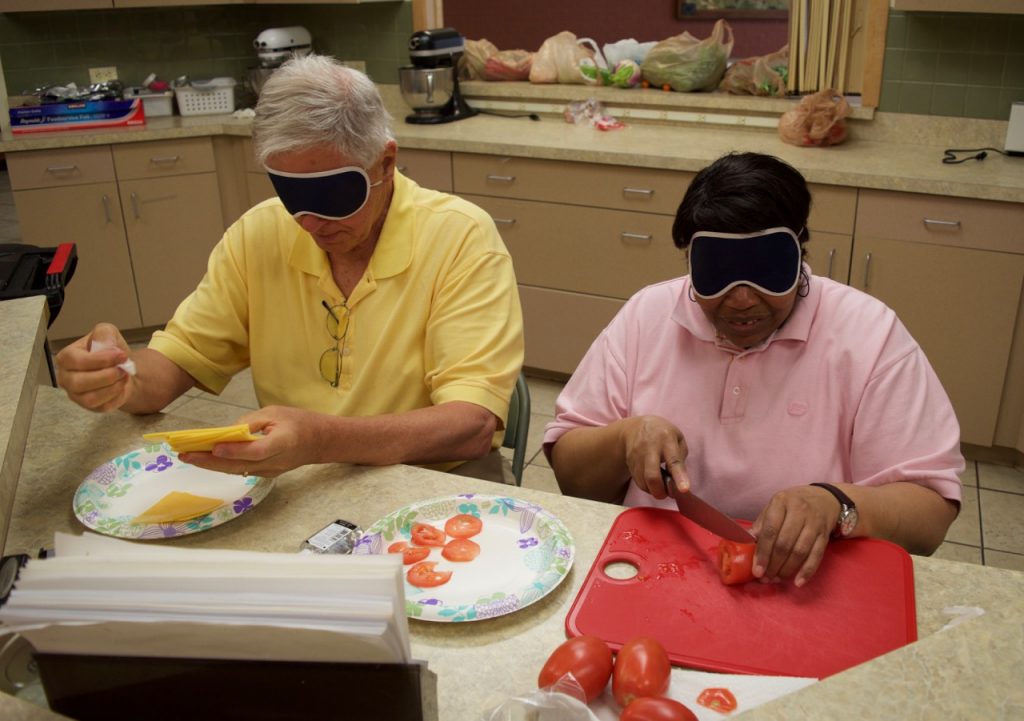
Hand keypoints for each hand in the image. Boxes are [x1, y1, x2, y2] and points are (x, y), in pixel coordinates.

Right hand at [54, 323, 133, 411]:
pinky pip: (102, 407)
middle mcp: (65, 377)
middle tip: (124, 368)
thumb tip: (106, 345)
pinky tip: (121, 386)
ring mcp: (75, 394)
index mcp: (66, 357)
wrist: (122, 368)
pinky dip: (117, 396)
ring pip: (90, 398)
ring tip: (124, 376)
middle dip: (108, 375)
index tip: (121, 355)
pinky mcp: (89, 407)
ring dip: (113, 387)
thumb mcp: (107, 333)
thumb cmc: (110, 351)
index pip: (77, 361)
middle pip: (80, 382)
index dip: (101, 359)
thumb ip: (104, 333)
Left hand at [179, 405, 321, 477]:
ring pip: (237, 471)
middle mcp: (275, 462)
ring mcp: (270, 471)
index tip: (215, 447)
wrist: (319, 442)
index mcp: (283, 442)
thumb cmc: (298, 421)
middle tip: (185, 454)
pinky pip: (241, 470)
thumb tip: (227, 433)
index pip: (257, 450)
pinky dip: (223, 465)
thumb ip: (251, 422)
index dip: (236, 451)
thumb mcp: (275, 412)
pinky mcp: (265, 474)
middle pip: (240, 465)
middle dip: (210, 461)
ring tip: (189, 457)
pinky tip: (206, 459)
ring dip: (211, 465)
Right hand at [620, 415, 690, 499]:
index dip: (679, 477)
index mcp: (667, 439)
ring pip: (644, 483)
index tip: (684, 490)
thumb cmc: (662, 434)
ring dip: (654, 490)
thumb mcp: (678, 438)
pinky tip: (652, 480)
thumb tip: (679, 480)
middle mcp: (649, 448)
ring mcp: (637, 457)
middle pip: (652, 476)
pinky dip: (647, 487)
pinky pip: (639, 482)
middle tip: (667, 494)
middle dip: (660, 491)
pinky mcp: (629, 464)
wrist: (634, 428)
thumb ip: (680, 457)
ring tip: (660, 483)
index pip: (673, 461)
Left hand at [751, 485, 839, 586]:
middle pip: (785, 543)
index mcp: (781, 502)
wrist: (823, 498)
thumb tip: (747, 542)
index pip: (770, 530)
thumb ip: (762, 524)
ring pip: (800, 551)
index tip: (757, 570)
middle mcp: (799, 511)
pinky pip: (817, 556)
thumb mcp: (774, 507)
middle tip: (766, 578)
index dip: (763, 552)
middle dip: (774, 564)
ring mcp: (814, 523)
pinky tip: (798, 582)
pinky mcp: (825, 535)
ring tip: (777, 579)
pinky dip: (807, 571)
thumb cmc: (792, 504)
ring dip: (787, 569)